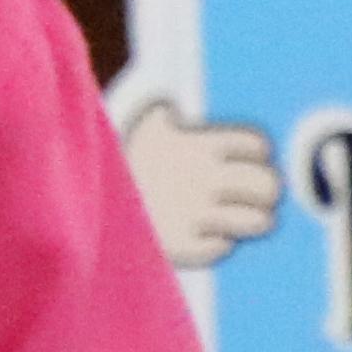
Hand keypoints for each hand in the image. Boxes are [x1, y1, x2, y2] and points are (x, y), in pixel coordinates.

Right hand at [120, 103, 282, 269]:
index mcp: (199, 144)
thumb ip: (160, 115)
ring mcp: (195, 213)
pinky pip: (221, 246)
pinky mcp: (183, 244)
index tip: (245, 160)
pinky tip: (205, 235)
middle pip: (267, 185)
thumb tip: (167, 106)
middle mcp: (204, 177)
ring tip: (238, 219)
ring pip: (256, 220)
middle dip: (262, 190)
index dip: (254, 153)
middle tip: (251, 195)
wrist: (85, 201)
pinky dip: (216, 242)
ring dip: (250, 219)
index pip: (256, 145)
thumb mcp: (138, 127)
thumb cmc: (116, 161)